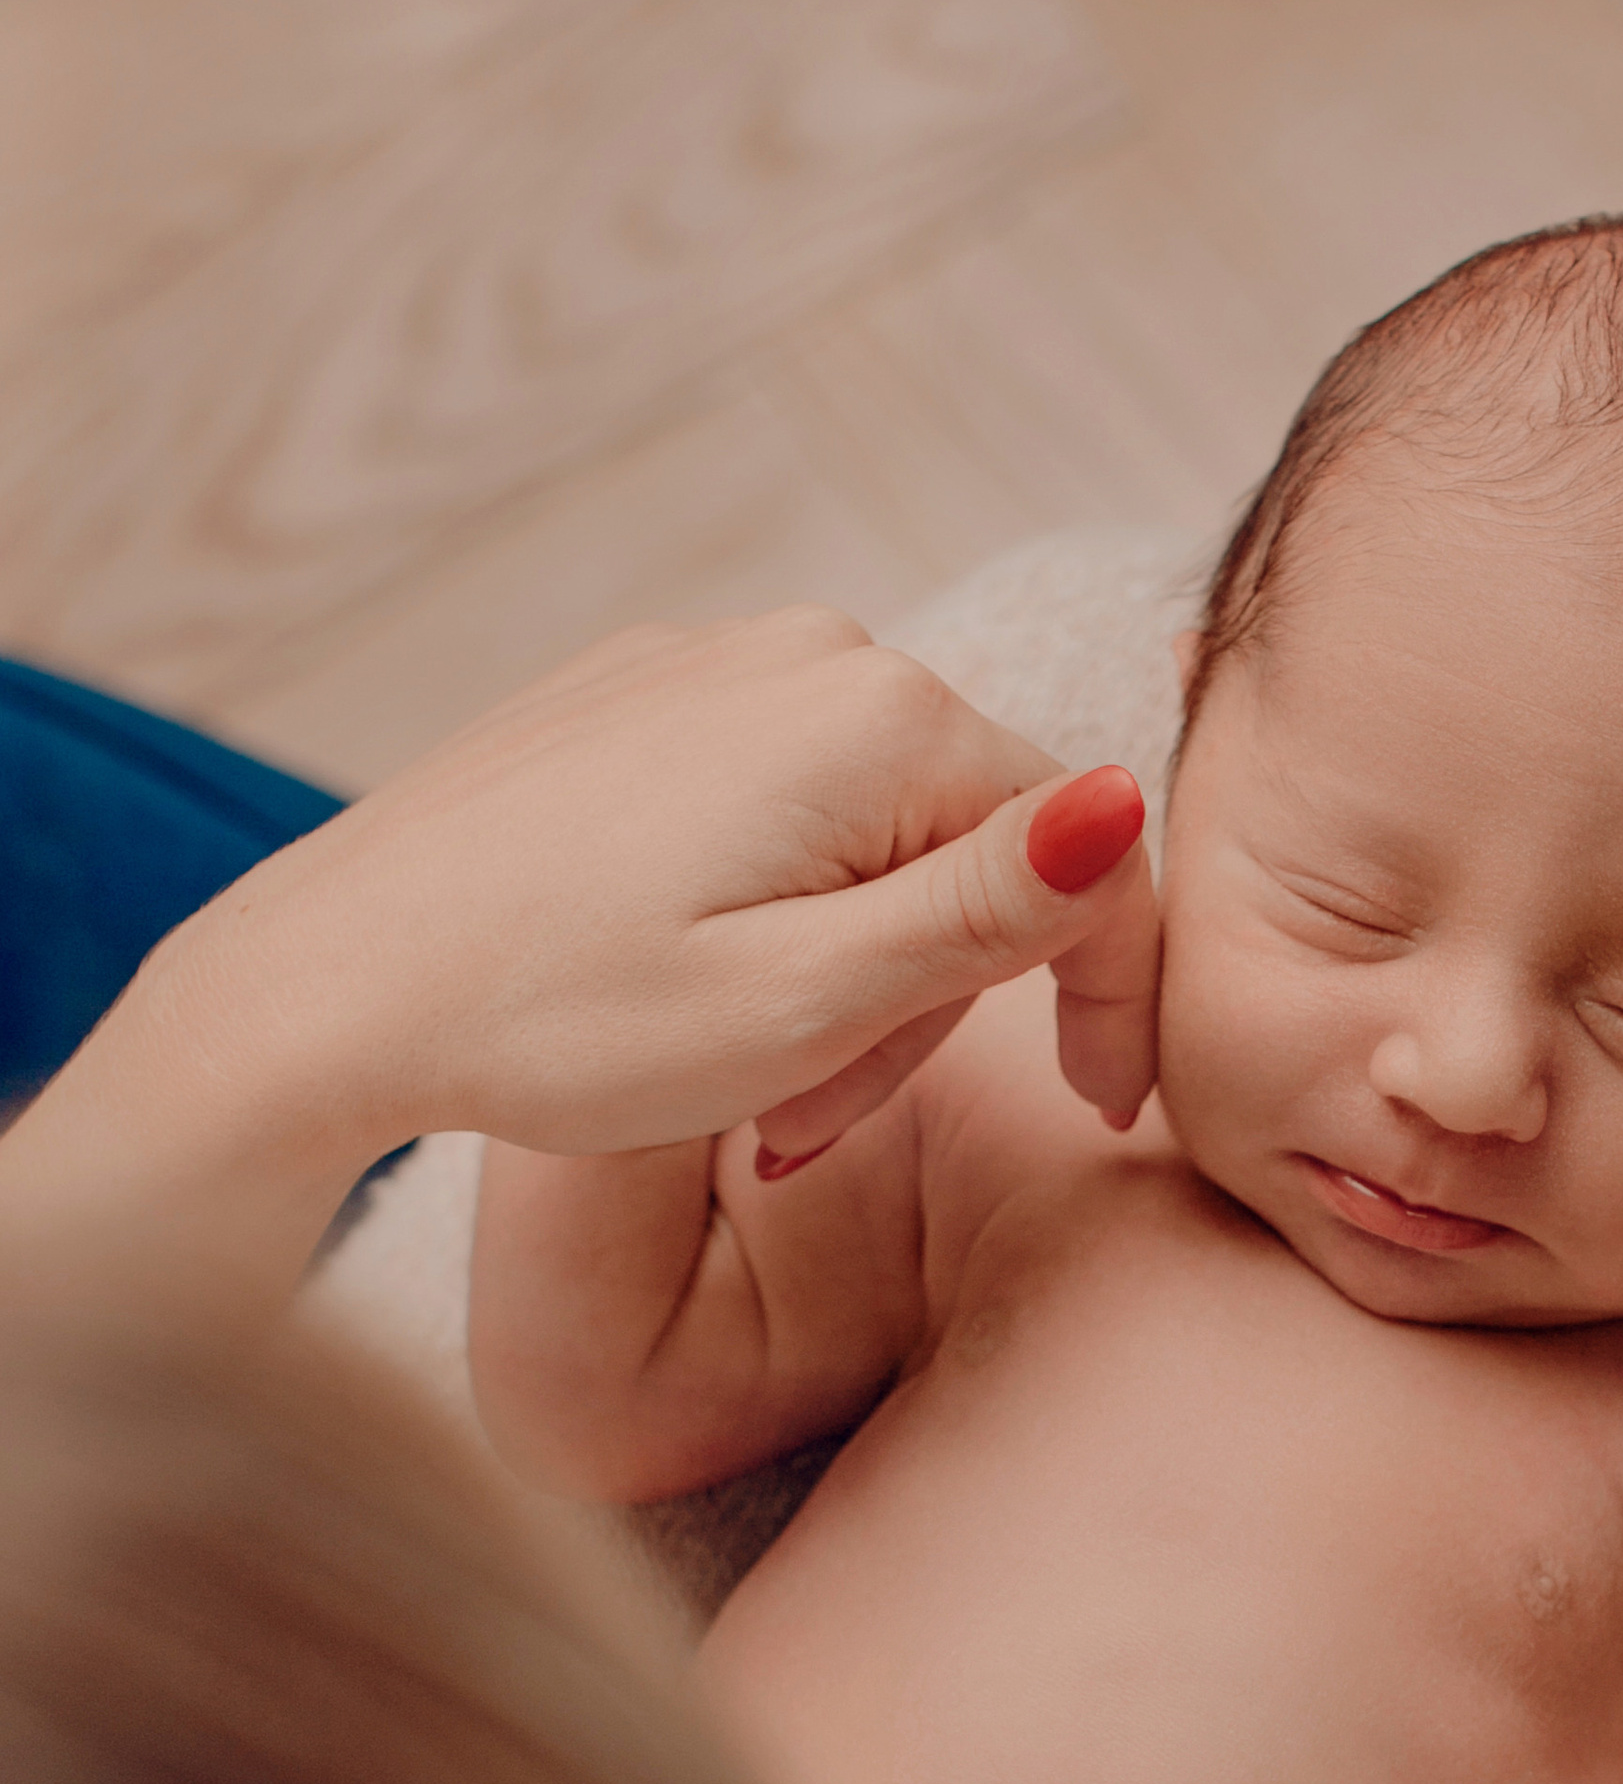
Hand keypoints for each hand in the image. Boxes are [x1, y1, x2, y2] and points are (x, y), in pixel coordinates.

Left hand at [0, 611, 1162, 1295]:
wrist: (330, 989)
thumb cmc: (557, 1023)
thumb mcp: (806, 1002)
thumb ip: (987, 907)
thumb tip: (1130, 801)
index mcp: (882, 718)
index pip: (1085, 851)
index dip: (1113, 994)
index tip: (1100, 1112)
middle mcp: (814, 648)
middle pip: (971, 845)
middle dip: (921, 1003)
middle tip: (799, 1135)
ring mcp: (716, 661)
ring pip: (875, 831)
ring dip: (842, 972)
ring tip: (736, 1084)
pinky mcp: (639, 694)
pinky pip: (778, 802)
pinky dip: (770, 913)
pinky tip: (677, 990)